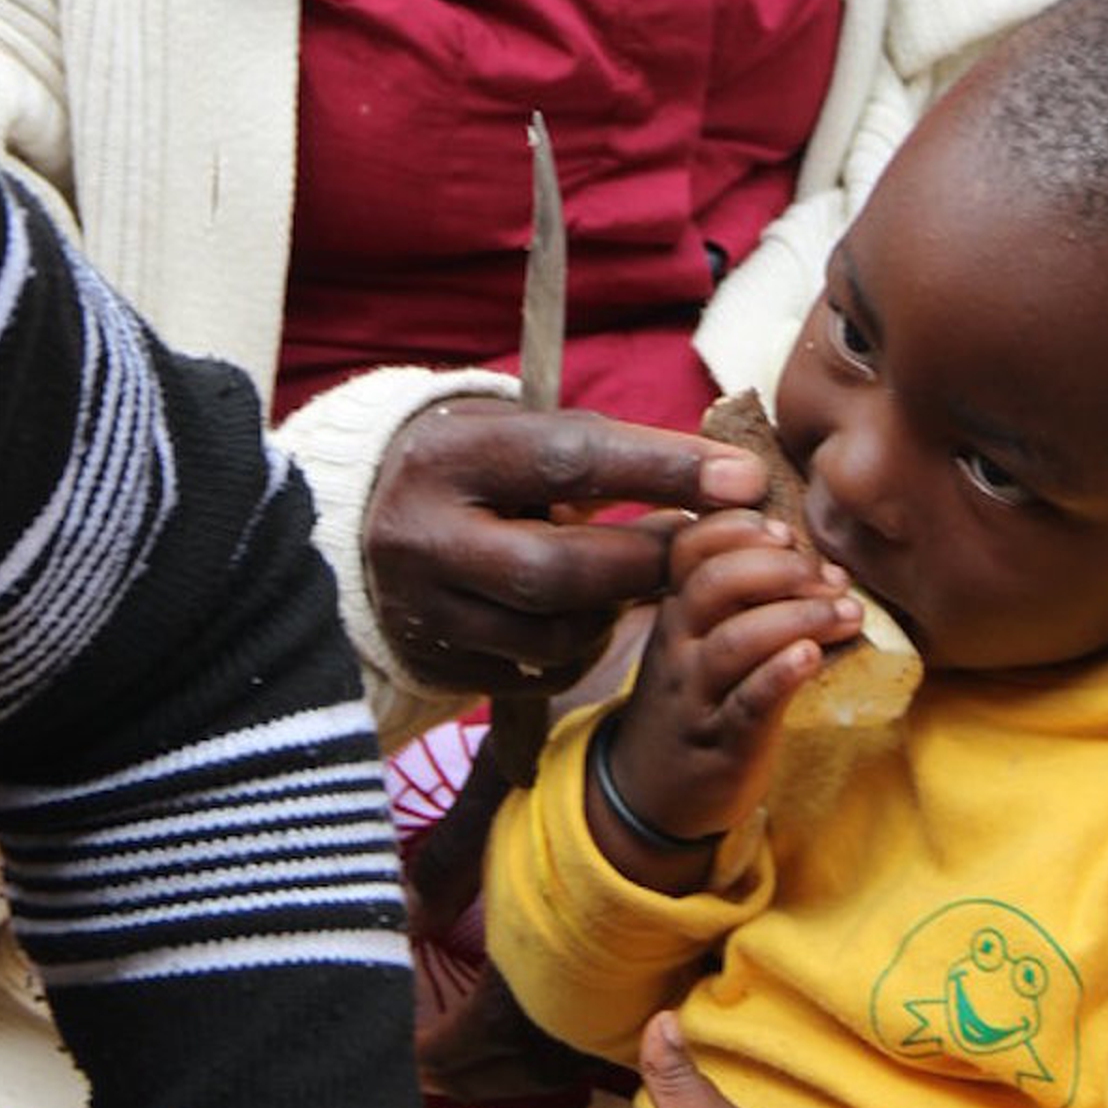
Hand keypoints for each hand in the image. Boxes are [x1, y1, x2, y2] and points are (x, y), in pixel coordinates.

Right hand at [365, 400, 766, 694]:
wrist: (367, 524)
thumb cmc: (476, 468)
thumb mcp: (515, 434)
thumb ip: (601, 451)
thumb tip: (724, 480)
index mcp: (447, 456)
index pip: (568, 460)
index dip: (662, 469)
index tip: (741, 478)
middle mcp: (421, 536)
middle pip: (559, 568)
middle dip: (646, 560)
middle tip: (698, 545)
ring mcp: (424, 610)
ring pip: (555, 633)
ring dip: (617, 610)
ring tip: (632, 575)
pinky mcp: (438, 663)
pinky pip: (539, 673)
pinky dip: (584, 646)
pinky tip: (588, 611)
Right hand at [593, 506, 858, 864]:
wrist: (652, 794)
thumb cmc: (696, 701)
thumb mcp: (697, 641)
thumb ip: (735, 598)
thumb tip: (814, 557)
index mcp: (676, 610)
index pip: (690, 548)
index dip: (738, 528)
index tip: (786, 530)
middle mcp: (678, 645)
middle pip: (714, 583)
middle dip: (780, 568)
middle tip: (833, 577)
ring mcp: (696, 695)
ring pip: (735, 641)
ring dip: (797, 617)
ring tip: (849, 613)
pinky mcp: (723, 743)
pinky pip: (747, 703)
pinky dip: (780, 674)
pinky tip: (813, 655)